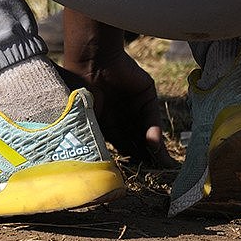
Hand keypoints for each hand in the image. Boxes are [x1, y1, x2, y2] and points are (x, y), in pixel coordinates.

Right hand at [62, 50, 175, 167]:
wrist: (90, 62)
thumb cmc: (79, 93)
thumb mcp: (89, 122)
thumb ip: (102, 141)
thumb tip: (107, 165)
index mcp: (106, 122)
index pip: (123, 145)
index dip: (130, 160)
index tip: (138, 177)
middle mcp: (123, 115)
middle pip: (138, 140)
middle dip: (147, 157)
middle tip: (156, 176)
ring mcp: (135, 105)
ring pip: (148, 130)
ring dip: (154, 148)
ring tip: (161, 165)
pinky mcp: (146, 95)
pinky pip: (152, 117)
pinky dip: (154, 131)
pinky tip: (154, 144)